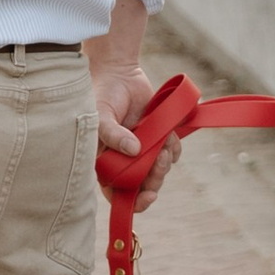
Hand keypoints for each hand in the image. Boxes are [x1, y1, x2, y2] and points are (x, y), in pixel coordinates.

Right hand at [92, 59, 177, 214]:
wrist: (118, 72)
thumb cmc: (101, 94)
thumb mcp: (100, 115)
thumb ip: (113, 134)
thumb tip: (133, 151)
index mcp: (104, 162)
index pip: (116, 193)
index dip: (133, 201)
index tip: (148, 196)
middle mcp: (122, 160)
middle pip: (142, 186)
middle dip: (155, 179)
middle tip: (160, 160)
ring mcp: (141, 150)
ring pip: (158, 172)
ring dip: (165, 162)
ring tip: (164, 141)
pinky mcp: (156, 138)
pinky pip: (171, 154)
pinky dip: (174, 148)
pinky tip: (169, 135)